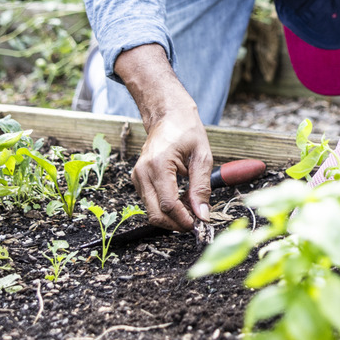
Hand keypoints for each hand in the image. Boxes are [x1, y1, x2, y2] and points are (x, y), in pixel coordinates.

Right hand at [118, 45, 212, 231]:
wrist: (168, 115)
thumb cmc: (186, 131)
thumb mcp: (202, 156)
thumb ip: (201, 187)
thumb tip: (202, 214)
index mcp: (158, 165)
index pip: (168, 204)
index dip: (183, 219)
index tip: (198, 224)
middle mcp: (142, 172)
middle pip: (156, 213)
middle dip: (176, 224)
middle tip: (196, 223)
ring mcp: (137, 176)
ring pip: (151, 211)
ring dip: (171, 218)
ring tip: (190, 210)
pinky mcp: (138, 179)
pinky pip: (150, 203)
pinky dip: (165, 209)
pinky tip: (180, 202)